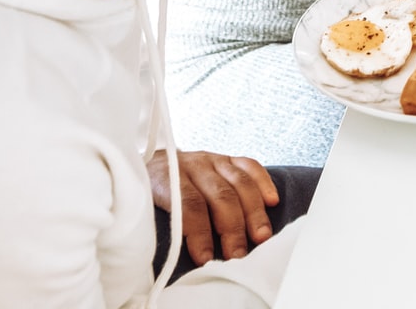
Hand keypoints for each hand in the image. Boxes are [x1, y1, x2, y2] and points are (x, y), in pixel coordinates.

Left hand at [148, 149, 278, 264]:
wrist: (152, 163)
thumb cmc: (148, 192)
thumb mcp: (144, 206)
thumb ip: (161, 223)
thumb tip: (177, 255)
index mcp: (167, 177)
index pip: (189, 204)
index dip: (199, 233)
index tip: (205, 258)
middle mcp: (194, 165)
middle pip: (220, 195)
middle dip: (232, 228)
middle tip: (237, 254)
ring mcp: (213, 159)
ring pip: (240, 183)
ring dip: (253, 212)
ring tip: (260, 236)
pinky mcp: (227, 158)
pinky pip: (251, 166)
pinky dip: (263, 183)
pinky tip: (272, 201)